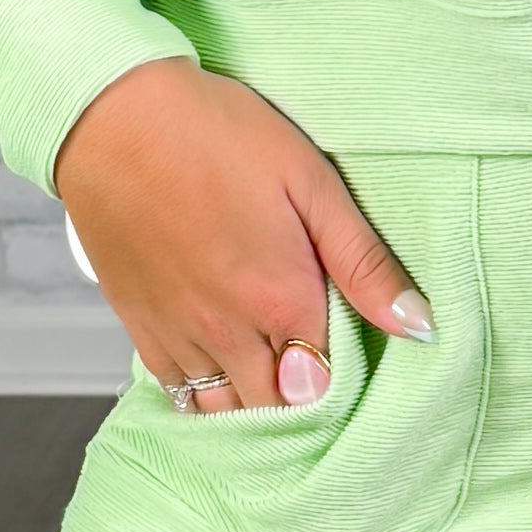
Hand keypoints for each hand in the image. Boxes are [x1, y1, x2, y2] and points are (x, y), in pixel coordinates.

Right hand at [55, 55, 433, 410]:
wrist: (112, 119)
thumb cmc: (216, 136)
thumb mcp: (310, 181)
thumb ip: (364, 260)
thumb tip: (419, 324)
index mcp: (282, 300)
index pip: (328, 384)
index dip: (346, 379)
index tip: (353, 357)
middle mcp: (230, 333)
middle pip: (280, 410)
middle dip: (304, 402)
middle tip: (318, 369)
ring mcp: (181, 336)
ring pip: (227, 413)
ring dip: (257, 406)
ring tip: (274, 379)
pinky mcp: (142, 329)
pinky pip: (180, 397)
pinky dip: (208, 402)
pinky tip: (225, 381)